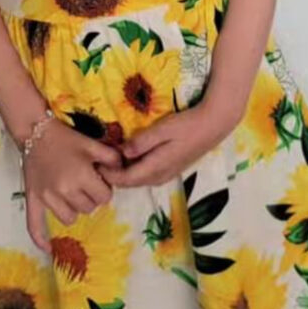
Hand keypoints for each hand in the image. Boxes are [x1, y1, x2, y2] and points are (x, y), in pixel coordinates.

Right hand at [22, 118, 122, 252]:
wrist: (35, 131)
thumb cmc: (66, 138)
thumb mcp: (93, 144)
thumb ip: (112, 158)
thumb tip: (123, 172)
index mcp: (82, 176)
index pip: (104, 197)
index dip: (105, 188)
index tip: (98, 177)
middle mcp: (65, 190)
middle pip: (89, 208)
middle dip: (91, 197)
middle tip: (85, 181)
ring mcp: (48, 197)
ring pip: (71, 218)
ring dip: (75, 208)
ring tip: (71, 192)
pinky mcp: (33, 199)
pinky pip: (35, 224)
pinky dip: (40, 238)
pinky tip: (47, 249)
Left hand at [101, 102, 236, 189]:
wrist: (212, 127)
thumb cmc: (186, 125)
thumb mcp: (162, 130)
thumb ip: (141, 142)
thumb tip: (122, 152)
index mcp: (155, 168)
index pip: (124, 179)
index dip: (108, 174)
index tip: (94, 163)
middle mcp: (159, 177)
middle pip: (129, 182)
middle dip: (113, 175)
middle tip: (97, 161)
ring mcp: (166, 175)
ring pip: (138, 179)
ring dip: (123, 173)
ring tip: (110, 158)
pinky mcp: (170, 169)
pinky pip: (146, 174)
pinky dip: (134, 169)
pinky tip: (129, 156)